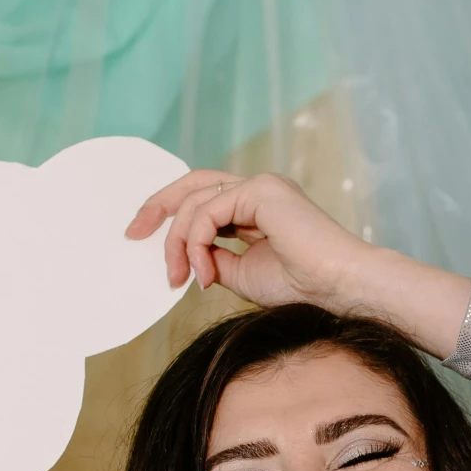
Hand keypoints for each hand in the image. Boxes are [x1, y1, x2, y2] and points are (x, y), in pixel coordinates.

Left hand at [127, 168, 364, 309]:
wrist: (338, 287)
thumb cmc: (302, 286)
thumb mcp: (241, 275)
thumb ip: (214, 258)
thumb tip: (188, 257)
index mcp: (256, 206)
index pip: (202, 198)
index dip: (170, 215)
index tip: (143, 239)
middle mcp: (257, 190)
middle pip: (191, 184)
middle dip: (157, 206)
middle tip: (133, 233)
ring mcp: (260, 186)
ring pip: (195, 201)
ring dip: (178, 242)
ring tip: (180, 277)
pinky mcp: (261, 190)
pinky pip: (208, 211)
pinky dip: (195, 241)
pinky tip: (202, 270)